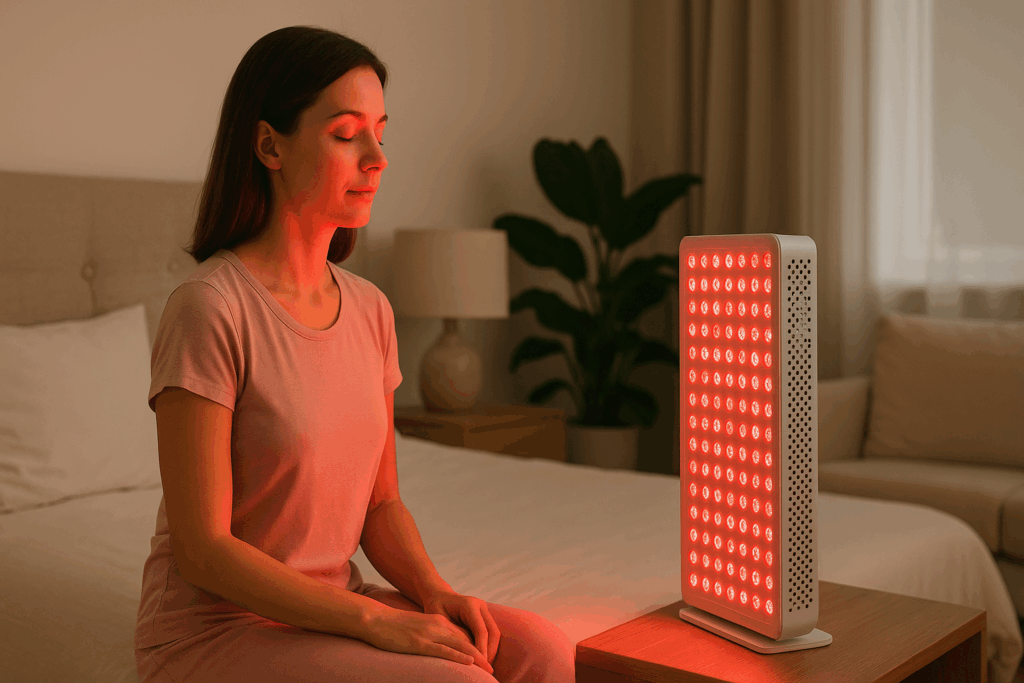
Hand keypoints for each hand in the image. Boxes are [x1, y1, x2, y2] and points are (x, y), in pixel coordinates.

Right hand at [361, 603, 493, 673]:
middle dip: (482, 655)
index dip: (477, 649)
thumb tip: (442, 649)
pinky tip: (470, 662)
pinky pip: (444, 650)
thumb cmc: (395, 626)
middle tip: (492, 669)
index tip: (487, 660)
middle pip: (467, 641)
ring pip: (460, 646)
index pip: (464, 636)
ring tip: (488, 670)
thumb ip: (432, 635)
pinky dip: (459, 656)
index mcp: (439, 621)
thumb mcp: (419, 627)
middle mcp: (438, 625)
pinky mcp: (420, 643)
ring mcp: (430, 634)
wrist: (376, 619)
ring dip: (477, 659)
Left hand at [422, 590, 499, 671]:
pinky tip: (483, 656)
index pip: (481, 630)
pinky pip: (491, 632)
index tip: (480, 663)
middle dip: (490, 650)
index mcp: (469, 605)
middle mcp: (480, 605)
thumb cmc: (435, 607)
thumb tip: (460, 653)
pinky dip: (489, 645)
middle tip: (484, 667)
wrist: (438, 595)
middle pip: (493, 631)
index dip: (482, 648)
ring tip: (484, 664)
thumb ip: (451, 634)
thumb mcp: (439, 620)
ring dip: (491, 649)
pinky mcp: (485, 615)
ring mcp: (484, 610)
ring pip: (495, 632)